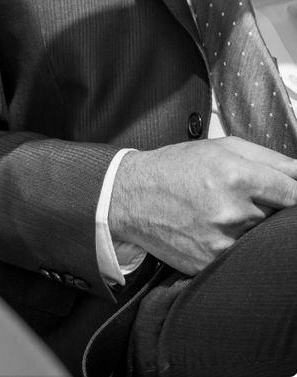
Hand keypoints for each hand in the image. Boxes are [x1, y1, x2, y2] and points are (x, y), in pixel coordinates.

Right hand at [108, 138, 296, 275]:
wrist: (132, 196)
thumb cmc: (176, 166)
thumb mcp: (221, 147)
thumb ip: (269, 158)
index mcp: (237, 176)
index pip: (293, 195)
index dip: (293, 194)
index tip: (288, 195)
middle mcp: (232, 211)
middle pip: (277, 217)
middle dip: (267, 208)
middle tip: (241, 198)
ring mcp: (221, 242)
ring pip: (259, 238)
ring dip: (249, 227)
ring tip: (222, 211)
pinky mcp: (210, 263)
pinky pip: (238, 256)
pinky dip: (232, 244)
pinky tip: (211, 228)